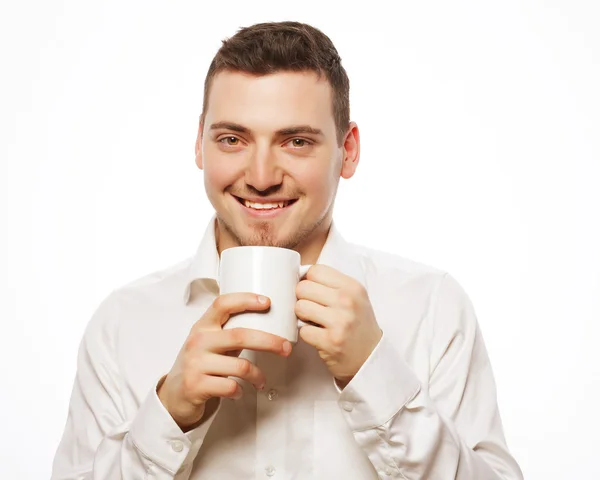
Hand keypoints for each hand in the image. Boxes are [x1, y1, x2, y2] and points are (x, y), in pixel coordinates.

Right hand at [158, 293, 291, 430]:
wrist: (174, 394)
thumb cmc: (199, 364)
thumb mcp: (210, 342)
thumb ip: (231, 332)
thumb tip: (268, 324)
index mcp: (203, 326)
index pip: (222, 304)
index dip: (245, 300)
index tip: (267, 302)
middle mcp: (198, 341)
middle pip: (240, 335)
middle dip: (269, 342)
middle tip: (286, 348)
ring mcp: (196, 364)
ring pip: (240, 366)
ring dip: (257, 375)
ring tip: (261, 381)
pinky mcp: (196, 386)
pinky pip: (230, 387)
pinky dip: (240, 391)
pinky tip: (239, 391)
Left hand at [295, 265, 381, 386]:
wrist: (371, 357)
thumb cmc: (357, 324)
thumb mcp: (354, 297)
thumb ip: (331, 284)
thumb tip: (300, 275)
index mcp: (352, 287)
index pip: (315, 271)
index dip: (308, 281)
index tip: (313, 291)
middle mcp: (347, 301)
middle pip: (303, 287)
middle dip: (303, 298)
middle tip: (312, 308)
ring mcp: (340, 322)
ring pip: (300, 307)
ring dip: (302, 316)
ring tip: (314, 321)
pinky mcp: (330, 341)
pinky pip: (302, 330)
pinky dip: (307, 334)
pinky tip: (318, 335)